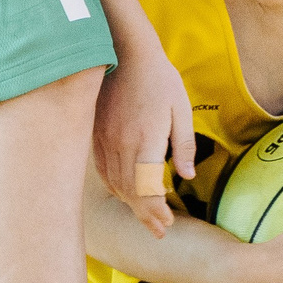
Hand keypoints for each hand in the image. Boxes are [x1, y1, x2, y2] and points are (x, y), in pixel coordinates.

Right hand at [93, 41, 196, 236]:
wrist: (124, 52)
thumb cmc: (159, 79)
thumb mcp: (181, 109)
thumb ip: (183, 145)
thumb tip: (187, 176)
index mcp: (145, 140)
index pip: (147, 190)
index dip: (156, 212)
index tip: (167, 224)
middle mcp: (120, 145)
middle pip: (130, 193)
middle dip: (145, 216)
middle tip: (159, 231)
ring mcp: (104, 140)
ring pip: (114, 184)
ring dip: (130, 205)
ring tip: (146, 218)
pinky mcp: (95, 134)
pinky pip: (103, 170)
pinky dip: (115, 187)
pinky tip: (125, 193)